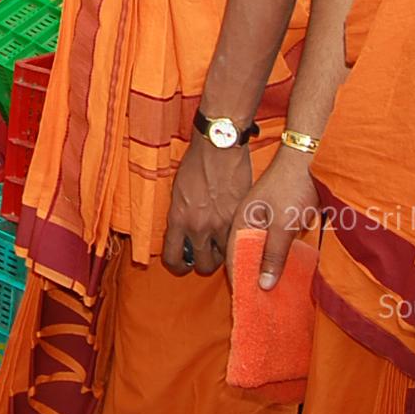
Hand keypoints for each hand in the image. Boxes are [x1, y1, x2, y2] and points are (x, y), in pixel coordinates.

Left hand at [161, 137, 254, 276]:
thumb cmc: (196, 163)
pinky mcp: (241, 218)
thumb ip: (181, 215)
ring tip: (224, 245)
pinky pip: (240, 242)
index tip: (183, 265)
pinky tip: (238, 235)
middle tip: (207, 254)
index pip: (173, 257)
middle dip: (204, 263)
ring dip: (224, 255)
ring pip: (225, 258)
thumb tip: (185, 233)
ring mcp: (222, 224)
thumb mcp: (178, 191)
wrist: (218, 146)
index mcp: (178, 218)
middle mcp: (198, 226)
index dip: (178, 267)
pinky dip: (239, 242)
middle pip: (202, 264)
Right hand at [243, 151, 317, 290]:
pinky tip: (282, 271)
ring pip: (258, 251)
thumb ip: (273, 255)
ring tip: (271, 294)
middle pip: (244, 256)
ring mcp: (261, 220)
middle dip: (251, 278)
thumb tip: (262, 285)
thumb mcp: (284, 225)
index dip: (240, 280)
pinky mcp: (275, 219)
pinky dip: (274, 259)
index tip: (247, 304)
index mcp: (241, 222)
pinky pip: (270, 245)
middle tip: (261, 304)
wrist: (308, 159)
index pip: (234, 258)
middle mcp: (247, 223)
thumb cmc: (293, 189)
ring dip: (264, 269)